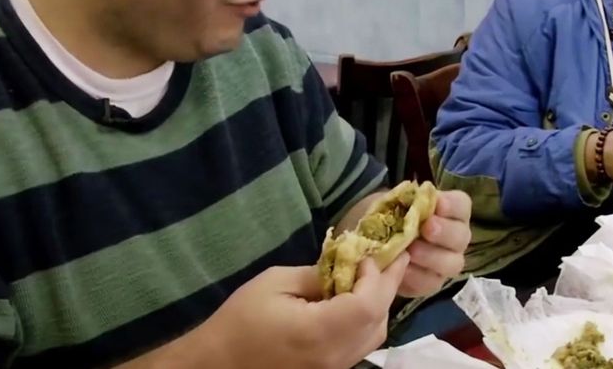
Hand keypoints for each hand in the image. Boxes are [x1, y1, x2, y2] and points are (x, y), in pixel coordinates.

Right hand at [182, 256, 408, 368]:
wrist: (219, 363)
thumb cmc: (241, 320)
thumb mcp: (276, 283)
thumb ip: (317, 274)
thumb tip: (347, 265)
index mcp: (319, 332)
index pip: (367, 304)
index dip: (376, 278)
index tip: (368, 255)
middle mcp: (334, 356)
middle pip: (378, 321)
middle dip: (387, 287)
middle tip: (393, 259)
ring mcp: (334, 368)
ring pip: (374, 336)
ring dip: (380, 305)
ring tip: (376, 277)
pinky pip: (360, 346)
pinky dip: (367, 321)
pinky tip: (359, 301)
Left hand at [398, 190, 471, 297]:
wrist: (372, 243)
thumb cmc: (388, 215)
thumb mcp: (390, 202)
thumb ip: (400, 201)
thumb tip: (403, 200)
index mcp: (451, 211)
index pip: (461, 205)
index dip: (452, 205)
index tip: (437, 203)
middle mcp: (456, 237)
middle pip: (461, 236)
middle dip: (445, 232)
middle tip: (427, 228)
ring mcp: (447, 262)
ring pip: (453, 263)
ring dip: (432, 257)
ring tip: (411, 252)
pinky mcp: (432, 283)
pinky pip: (431, 282)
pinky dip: (416, 277)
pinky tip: (402, 270)